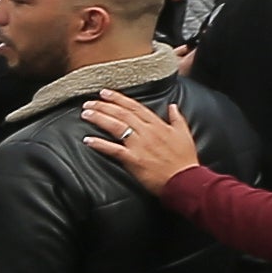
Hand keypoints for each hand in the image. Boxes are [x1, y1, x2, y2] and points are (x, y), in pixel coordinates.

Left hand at [78, 93, 199, 192]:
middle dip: (104, 106)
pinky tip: (88, 140)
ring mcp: (139, 145)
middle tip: (89, 101)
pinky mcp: (133, 159)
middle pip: (122, 114)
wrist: (185, 179)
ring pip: (116, 127)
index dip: (119, 99)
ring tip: (86, 113)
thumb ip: (177, 118)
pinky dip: (100, 144)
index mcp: (158, 125)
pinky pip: (113, 150)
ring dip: (99, 119)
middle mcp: (147, 132)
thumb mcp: (184, 134)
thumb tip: (173, 106)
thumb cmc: (185, 159)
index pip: (135, 107)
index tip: (105, 93)